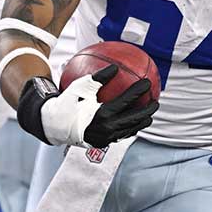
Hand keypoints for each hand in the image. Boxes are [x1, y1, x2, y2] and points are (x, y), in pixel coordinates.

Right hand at [18, 65, 157, 147]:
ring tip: (148, 115)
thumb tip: (115, 68)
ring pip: (130, 130)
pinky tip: (133, 123)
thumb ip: (99, 77)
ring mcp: (106, 138)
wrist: (55, 124)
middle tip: (155, 101)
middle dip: (147, 111)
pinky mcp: (103, 143)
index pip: (127, 101)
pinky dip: (129, 128)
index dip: (139, 91)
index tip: (147, 82)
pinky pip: (121, 135)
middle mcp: (107, 128)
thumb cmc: (68, 102)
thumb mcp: (81, 86)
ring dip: (141, 122)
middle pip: (134, 119)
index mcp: (103, 114)